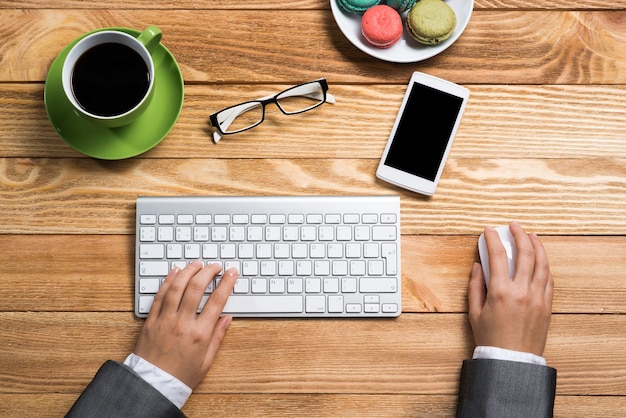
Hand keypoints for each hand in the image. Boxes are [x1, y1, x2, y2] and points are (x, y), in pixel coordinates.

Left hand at [134, 261, 237, 387]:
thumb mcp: (206, 361)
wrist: (152, 386)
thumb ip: (218, 337)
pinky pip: (160, 296)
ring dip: (188, 272)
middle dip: (208, 271)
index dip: (226, 283)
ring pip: (177, 287)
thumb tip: (227, 319)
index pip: (217, 300)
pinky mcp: (151, 321)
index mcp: (200, 334)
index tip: (231, 273)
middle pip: (197, 288)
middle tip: (215, 266)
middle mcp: (183, 323)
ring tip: (197, 264)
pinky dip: (168, 281)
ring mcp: (165, 320)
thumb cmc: (180, 377)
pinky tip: (175, 273)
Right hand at [468, 222, 553, 355]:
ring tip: (531, 236)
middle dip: (519, 235)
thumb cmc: (490, 338)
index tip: (489, 230)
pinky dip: (544, 265)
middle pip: (524, 253)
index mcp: (500, 291)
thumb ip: (475, 285)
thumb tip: (478, 266)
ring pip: (541, 263)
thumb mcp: (474, 312)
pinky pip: (548, 279)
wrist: (512, 360)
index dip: (492, 239)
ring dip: (537, 246)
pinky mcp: (546, 305)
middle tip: (514, 226)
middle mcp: (521, 291)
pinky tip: (540, 259)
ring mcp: (537, 297)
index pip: (497, 255)